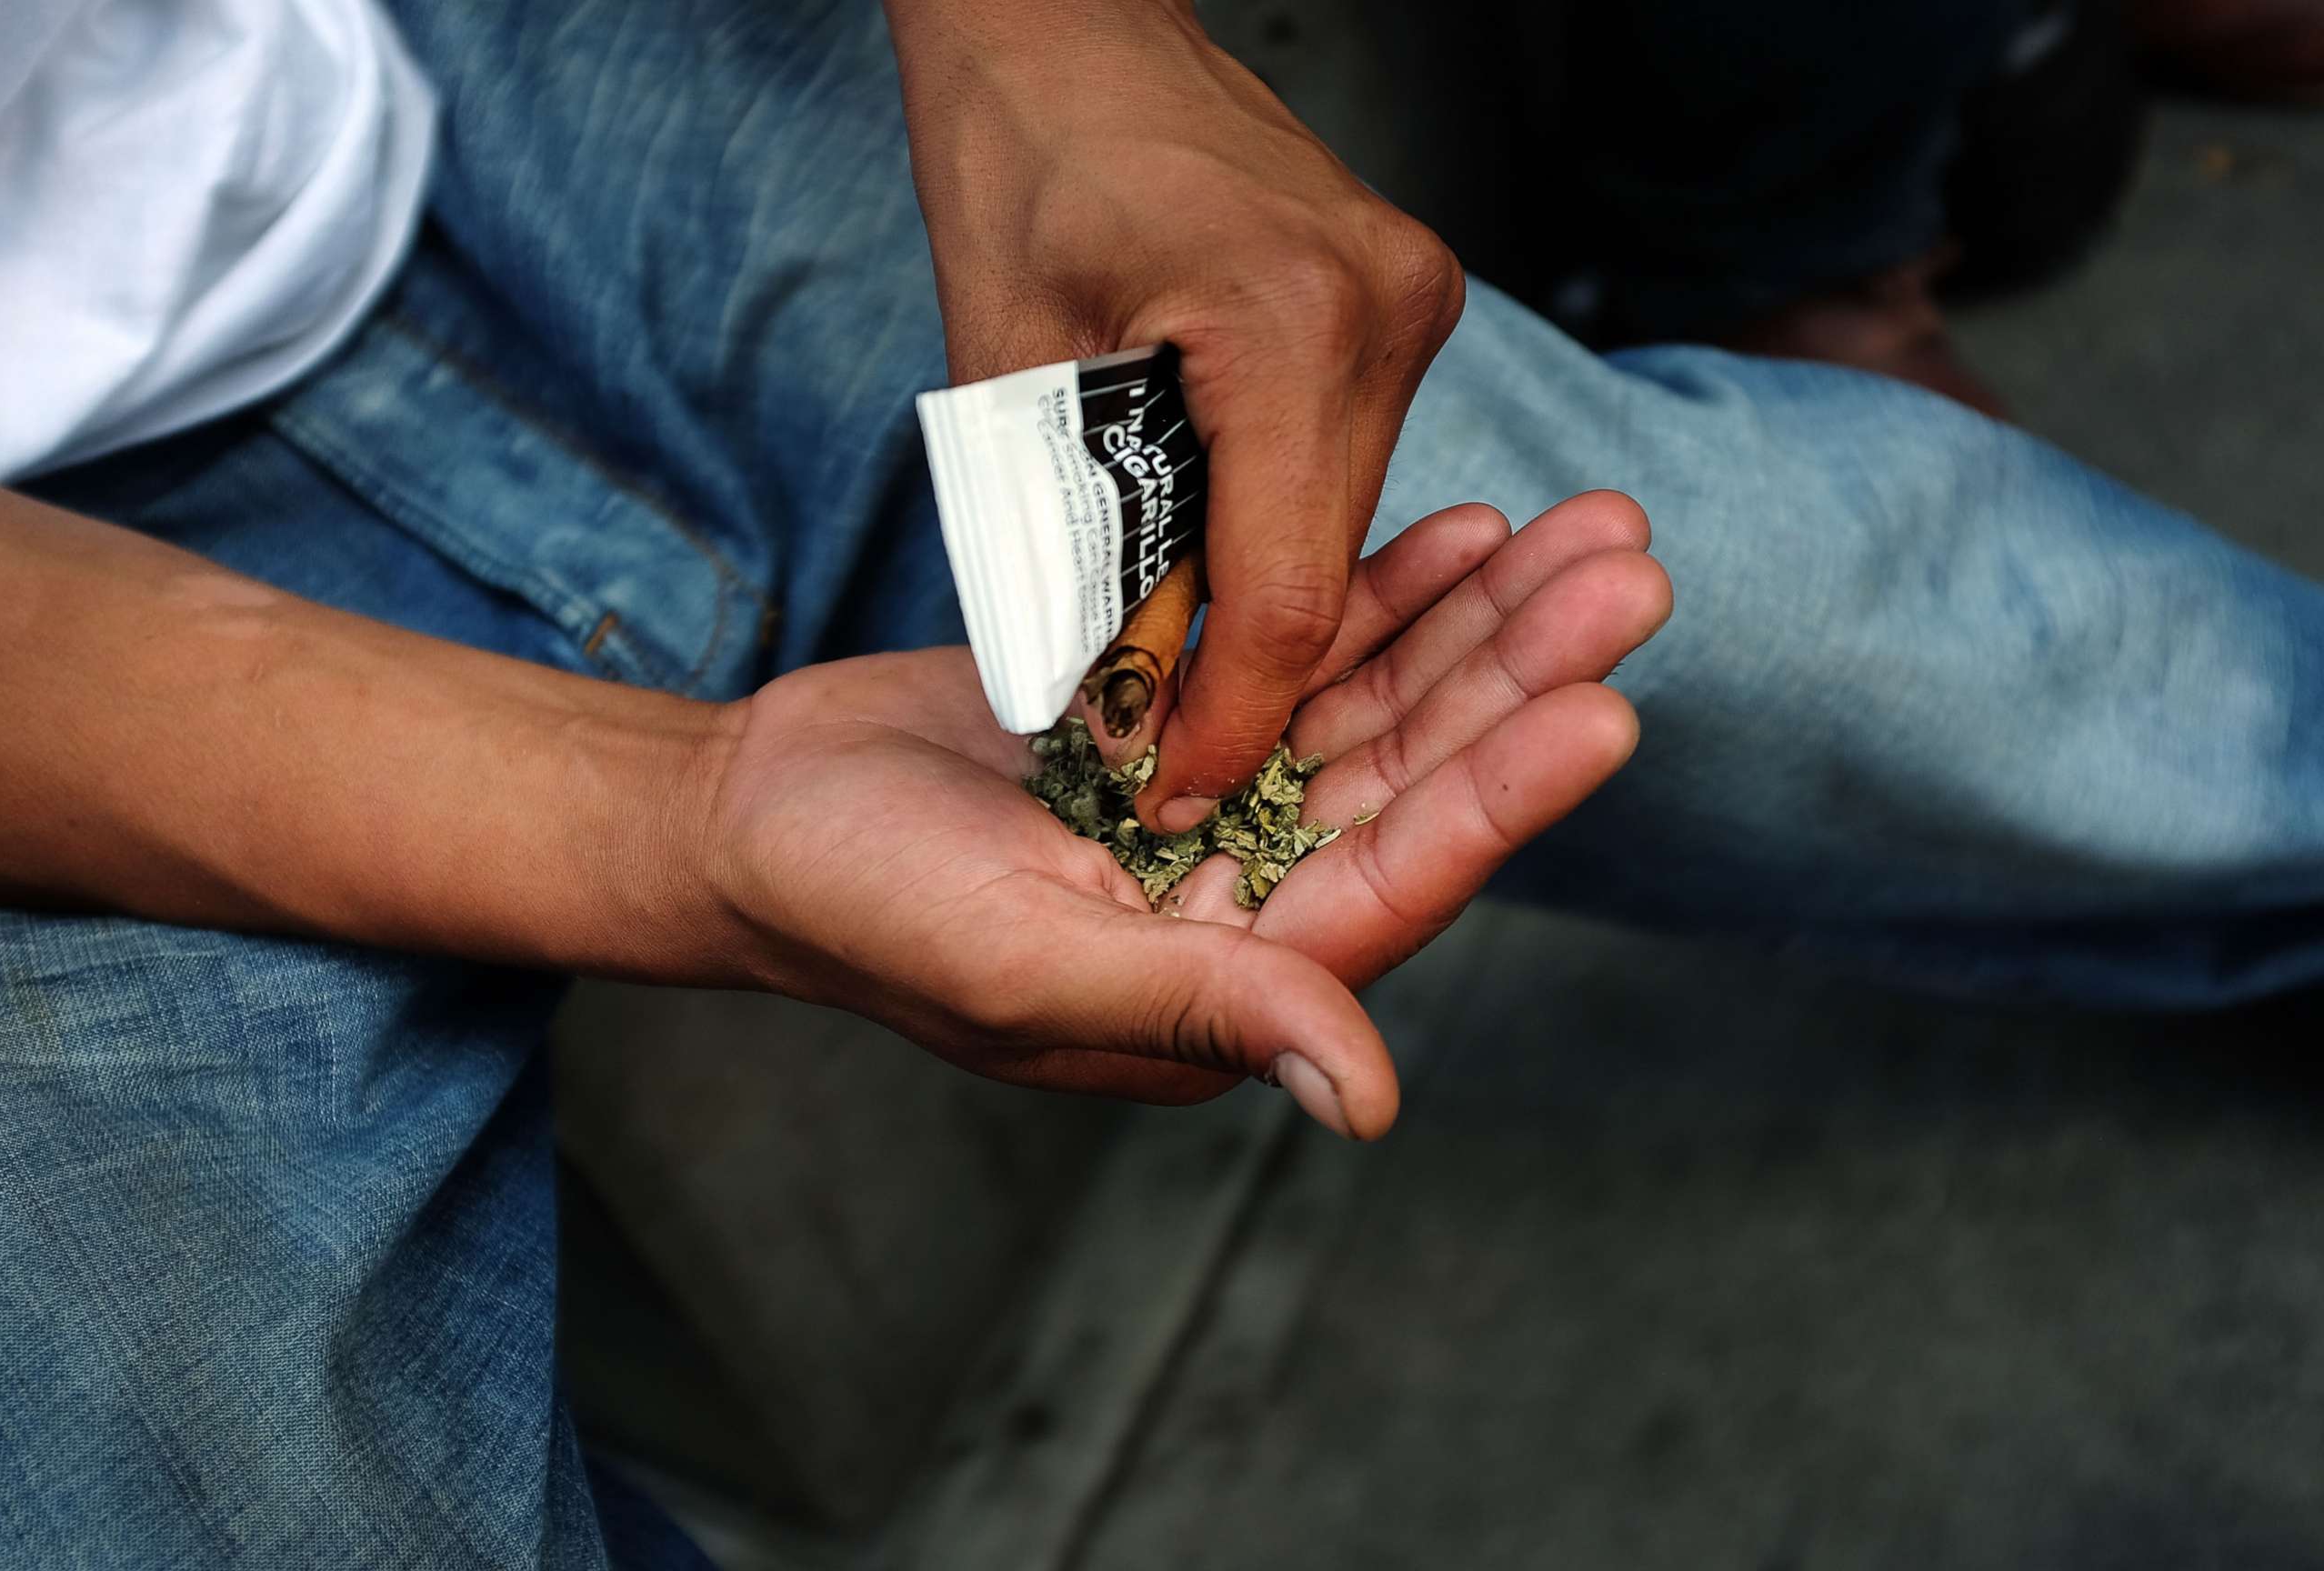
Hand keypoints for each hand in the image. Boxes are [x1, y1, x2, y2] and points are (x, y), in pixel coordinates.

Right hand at [699, 494, 1667, 1138]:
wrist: (757, 812)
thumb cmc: (865, 907)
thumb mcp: (1025, 966)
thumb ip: (1204, 1011)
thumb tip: (1373, 1098)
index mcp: (1231, 982)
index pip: (1396, 882)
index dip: (1502, 796)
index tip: (1604, 705)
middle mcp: (1253, 897)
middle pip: (1420, 778)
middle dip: (1524, 676)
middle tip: (1625, 570)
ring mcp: (1226, 802)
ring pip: (1384, 705)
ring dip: (1484, 622)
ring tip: (1584, 531)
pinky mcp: (1189, 717)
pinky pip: (1306, 653)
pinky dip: (1383, 594)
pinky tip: (1463, 533)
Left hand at [888, 0, 1464, 830]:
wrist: (1071, 18)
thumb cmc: (1016, 156)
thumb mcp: (1002, 365)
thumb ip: (1054, 541)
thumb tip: (1094, 705)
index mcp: (1287, 324)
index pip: (1288, 593)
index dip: (1234, 721)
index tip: (1175, 796)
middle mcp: (1386, 311)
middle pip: (1329, 569)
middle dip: (1244, 679)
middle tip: (1160, 760)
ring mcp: (1412, 300)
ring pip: (1342, 526)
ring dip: (1262, 606)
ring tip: (1174, 674)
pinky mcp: (1403, 303)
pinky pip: (1343, 465)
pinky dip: (1280, 529)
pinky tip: (1213, 568)